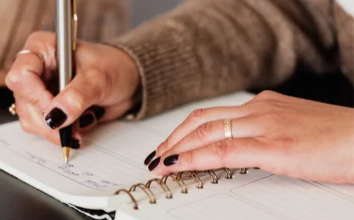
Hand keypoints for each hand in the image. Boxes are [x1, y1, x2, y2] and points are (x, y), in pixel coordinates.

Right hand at [5, 31, 140, 144]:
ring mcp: (38, 90)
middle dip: (48, 119)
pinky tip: (78, 125)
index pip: (21, 75)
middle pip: (24, 101)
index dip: (36, 96)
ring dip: (55, 129)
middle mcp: (35, 69)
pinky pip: (41, 128)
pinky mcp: (46, 108)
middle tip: (70, 127)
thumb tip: (56, 116)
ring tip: (80, 124)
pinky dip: (60, 133)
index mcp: (41, 49)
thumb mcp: (98, 78)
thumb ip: (77, 96)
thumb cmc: (114, 67)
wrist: (129, 81)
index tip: (57, 109)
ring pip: (30, 118)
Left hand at [149, 91, 353, 182]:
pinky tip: (178, 166)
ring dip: (176, 149)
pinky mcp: (274, 146)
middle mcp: (262, 110)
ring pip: (205, 132)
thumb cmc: (342, 140)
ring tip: (159, 164)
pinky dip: (193, 158)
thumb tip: (246, 151)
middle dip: (172, 139)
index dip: (184, 131)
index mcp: (267, 105)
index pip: (213, 115)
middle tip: (155, 156)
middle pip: (201, 120)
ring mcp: (266, 126)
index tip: (168, 145)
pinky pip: (221, 150)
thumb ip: (270, 135)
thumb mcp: (297, 132)